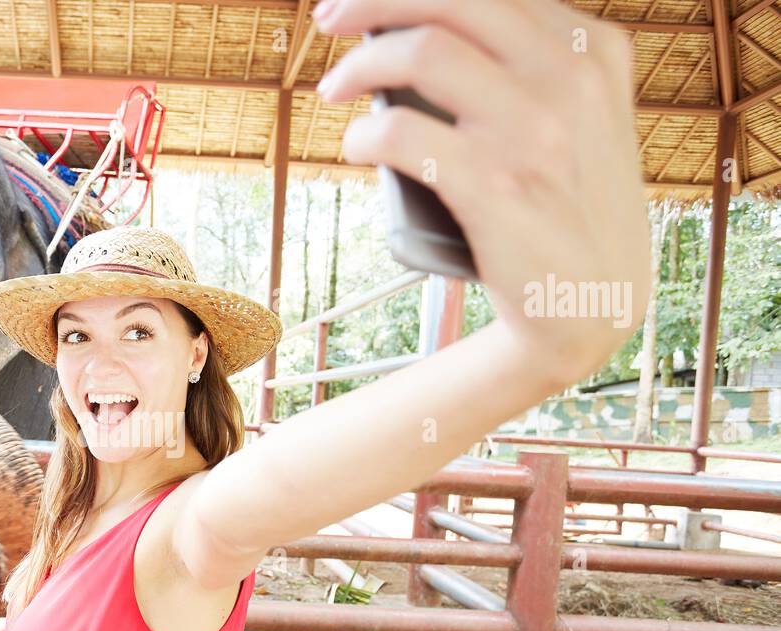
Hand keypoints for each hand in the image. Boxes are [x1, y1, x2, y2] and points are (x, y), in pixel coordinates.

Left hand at [314, 0, 649, 381]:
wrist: (591, 306)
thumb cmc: (570, 211)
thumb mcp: (586, 120)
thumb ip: (541, 69)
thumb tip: (437, 32)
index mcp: (594, 50)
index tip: (371, 2)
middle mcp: (572, 79)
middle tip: (330, 19)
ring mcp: (536, 132)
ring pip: (424, 53)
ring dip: (359, 65)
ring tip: (334, 90)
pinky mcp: (497, 187)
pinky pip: (403, 134)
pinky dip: (364, 134)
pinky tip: (357, 145)